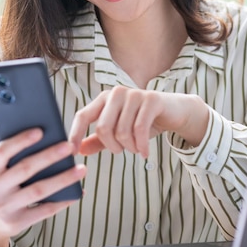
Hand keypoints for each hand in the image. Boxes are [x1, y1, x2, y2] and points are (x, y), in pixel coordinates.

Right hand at [0, 128, 85, 246]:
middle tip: (69, 146)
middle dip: (49, 156)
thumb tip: (44, 139)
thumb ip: (9, 159)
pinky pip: (44, 210)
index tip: (40, 131)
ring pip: (38, 190)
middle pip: (25, 169)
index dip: (21, 141)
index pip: (2, 152)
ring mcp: (4, 209)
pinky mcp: (16, 223)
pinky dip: (62, 201)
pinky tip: (76, 192)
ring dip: (62, 179)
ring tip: (80, 169)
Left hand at [69, 87, 209, 157]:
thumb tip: (78, 150)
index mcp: (104, 99)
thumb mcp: (119, 132)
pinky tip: (145, 152)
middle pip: (103, 128)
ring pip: (122, 131)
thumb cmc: (144, 122)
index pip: (82, 115)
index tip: (72, 153)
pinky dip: (141, 146)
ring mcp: (134, 94)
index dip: (75, 134)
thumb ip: (98, 140)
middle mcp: (116, 93)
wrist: (173, 112)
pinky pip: (140, 129)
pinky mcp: (151, 99)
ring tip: (137, 148)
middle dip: (113, 147)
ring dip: (130, 147)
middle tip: (122, 151)